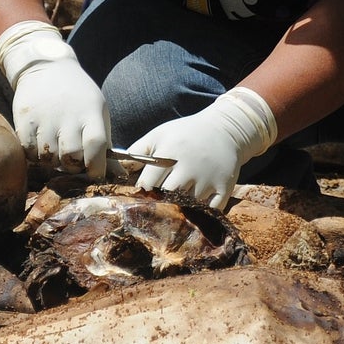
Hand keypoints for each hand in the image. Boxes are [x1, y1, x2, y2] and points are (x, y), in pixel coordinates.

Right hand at [0, 19, 110, 177]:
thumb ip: (106, 144)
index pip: (96, 145)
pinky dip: (35, 156)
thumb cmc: (77, 95)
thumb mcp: (97, 112)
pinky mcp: (25, 120)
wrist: (45, 67)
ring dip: (53, 162)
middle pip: (71, 157)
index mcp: (90, 112)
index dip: (96, 166)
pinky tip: (41, 146)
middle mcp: (68, 115)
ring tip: (56, 150)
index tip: (95, 173)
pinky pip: (29, 152)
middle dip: (73, 166)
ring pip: (49, 159)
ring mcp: (44, 118)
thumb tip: (119, 175)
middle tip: (72, 161)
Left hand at [128, 86, 277, 209]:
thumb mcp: (160, 134)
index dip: (143, 190)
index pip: (148, 182)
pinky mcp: (224, 187)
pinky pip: (210, 211)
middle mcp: (190, 165)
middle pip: (167, 196)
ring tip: (176, 207)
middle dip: (160, 202)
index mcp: (171, 151)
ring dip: (181, 208)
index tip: (144, 193)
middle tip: (158, 205)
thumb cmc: (185, 134)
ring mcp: (208, 178)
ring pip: (188, 206)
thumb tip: (117, 170)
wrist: (225, 129)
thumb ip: (137, 150)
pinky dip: (202, 214)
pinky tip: (196, 210)